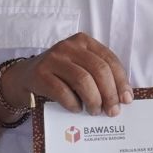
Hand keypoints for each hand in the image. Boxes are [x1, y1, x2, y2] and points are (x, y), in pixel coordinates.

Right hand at [3, 33, 132, 116]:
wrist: (25, 78)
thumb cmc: (60, 75)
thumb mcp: (80, 67)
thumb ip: (98, 75)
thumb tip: (122, 98)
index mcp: (84, 41)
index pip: (109, 60)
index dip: (121, 81)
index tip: (126, 100)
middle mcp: (69, 46)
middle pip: (98, 70)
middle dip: (109, 93)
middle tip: (112, 111)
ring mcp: (53, 58)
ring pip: (83, 80)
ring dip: (93, 100)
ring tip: (94, 111)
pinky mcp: (40, 73)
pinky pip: (63, 91)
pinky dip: (73, 104)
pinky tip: (76, 109)